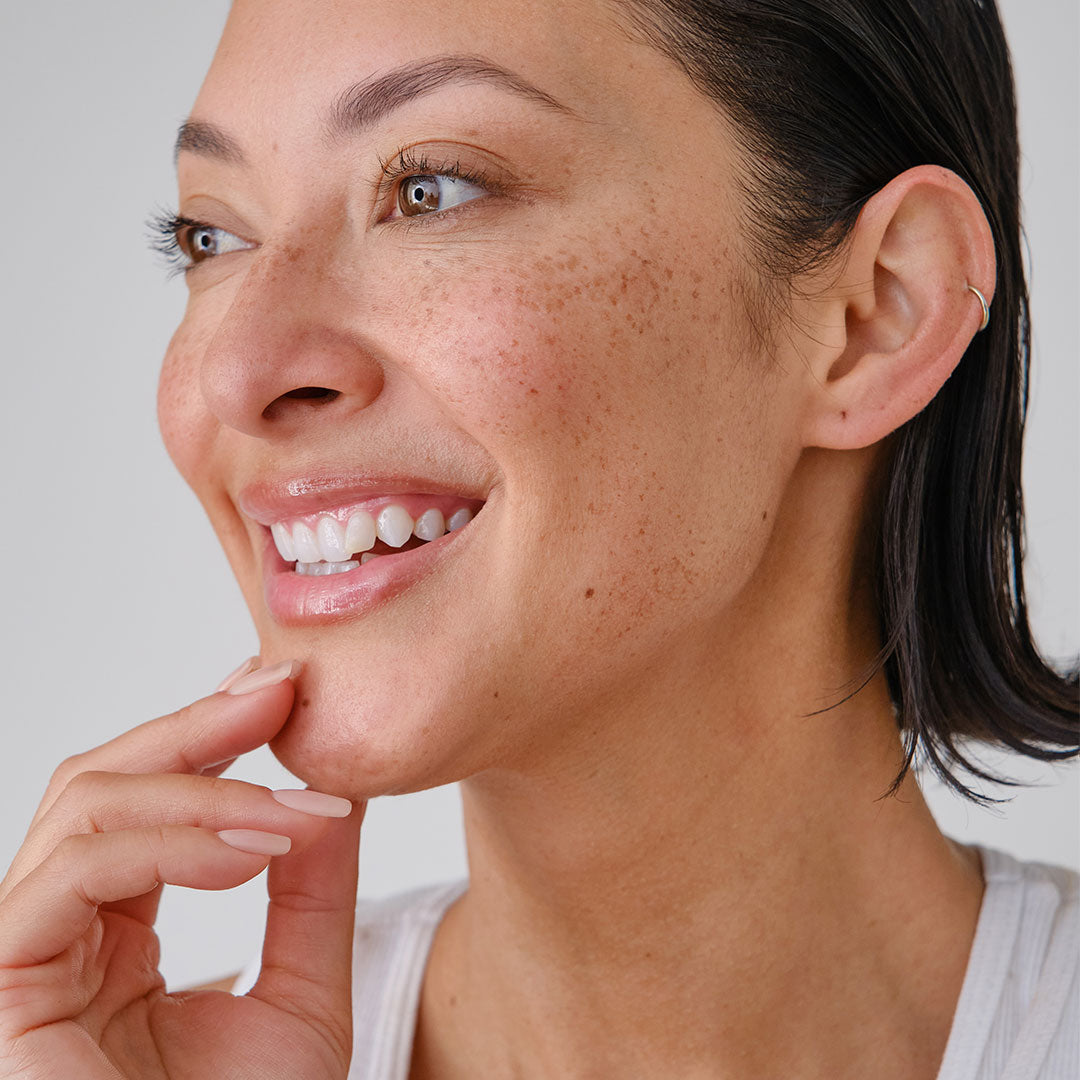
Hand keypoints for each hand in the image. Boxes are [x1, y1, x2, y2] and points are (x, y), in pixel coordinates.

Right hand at [0, 659, 365, 1078]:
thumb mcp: (303, 995)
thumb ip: (313, 894)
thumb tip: (333, 791)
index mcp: (115, 929)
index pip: (149, 798)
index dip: (214, 735)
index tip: (289, 691)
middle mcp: (59, 930)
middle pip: (104, 779)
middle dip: (198, 725)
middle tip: (281, 689)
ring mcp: (23, 953)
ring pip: (85, 806)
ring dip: (202, 785)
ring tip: (295, 807)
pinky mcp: (4, 985)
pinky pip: (72, 872)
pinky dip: (170, 840)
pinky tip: (254, 851)